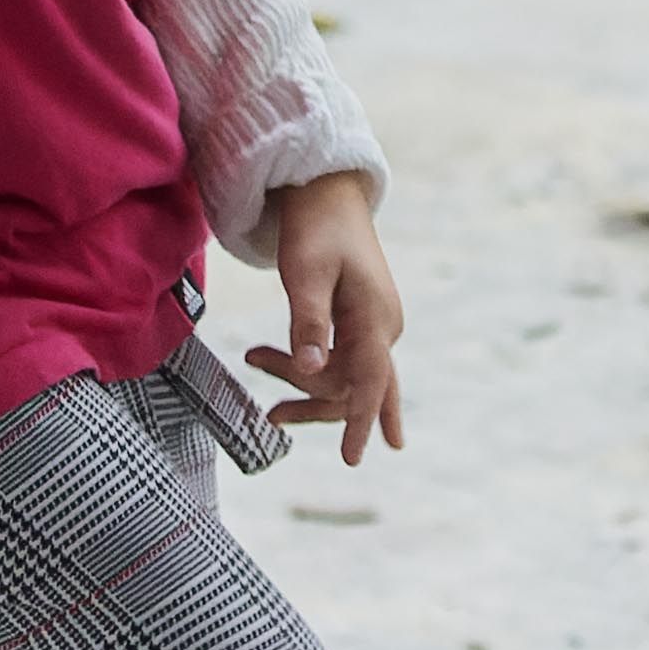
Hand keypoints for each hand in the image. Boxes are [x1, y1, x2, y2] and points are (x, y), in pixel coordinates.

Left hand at [247, 174, 407, 464]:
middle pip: (356, 387)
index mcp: (376, 317)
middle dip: (314, 403)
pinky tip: (279, 371)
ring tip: (264, 393)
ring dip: (308, 388)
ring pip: (346, 378)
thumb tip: (312, 370)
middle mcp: (383, 326)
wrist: (326, 191)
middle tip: (272, 414)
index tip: (353, 458)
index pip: (372, 381)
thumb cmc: (314, 227)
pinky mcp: (360, 321)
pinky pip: (342, 360)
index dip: (361, 421)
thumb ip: (309, 323)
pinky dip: (311, 370)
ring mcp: (374, 325)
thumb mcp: (305, 273)